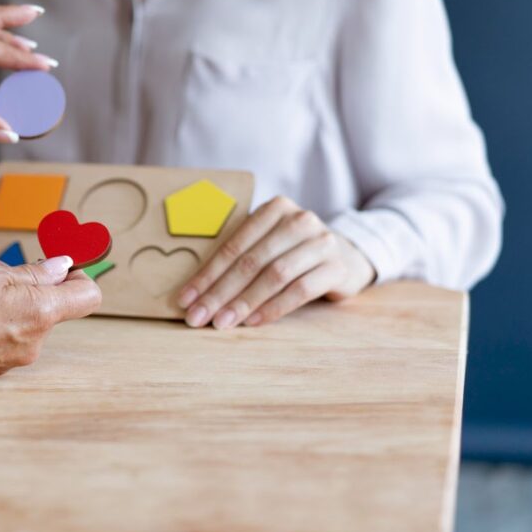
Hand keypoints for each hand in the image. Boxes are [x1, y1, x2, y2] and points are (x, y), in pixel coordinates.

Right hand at [0, 257, 101, 393]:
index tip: (57, 263)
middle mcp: (32, 341)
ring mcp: (9, 356)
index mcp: (41, 314)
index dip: (78, 273)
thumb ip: (34, 273)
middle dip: (16, 276)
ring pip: (10, 311)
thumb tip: (63, 268)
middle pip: (44, 302)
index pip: (88, 295)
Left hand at [178, 196, 375, 329]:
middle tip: (198, 317)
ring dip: (244, 302)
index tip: (185, 298)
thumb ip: (239, 254)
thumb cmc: (292, 251)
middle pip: (251, 261)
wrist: (346, 256)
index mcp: (274, 209)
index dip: (207, 274)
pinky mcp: (336, 267)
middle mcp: (299, 220)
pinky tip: (253, 321)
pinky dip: (273, 307)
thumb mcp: (267, 242)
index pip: (233, 245)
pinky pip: (300, 290)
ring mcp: (321, 242)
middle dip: (220, 292)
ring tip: (222, 322)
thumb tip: (193, 291)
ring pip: (274, 275)